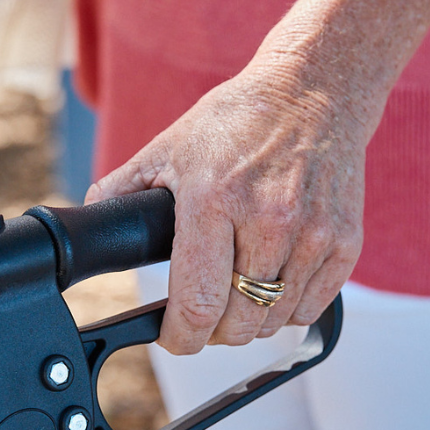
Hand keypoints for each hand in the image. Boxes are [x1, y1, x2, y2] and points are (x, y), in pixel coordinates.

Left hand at [85, 58, 364, 353]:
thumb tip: (85, 223)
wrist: (313, 91)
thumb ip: (118, 191)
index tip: (172, 338)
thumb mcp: (164, 149)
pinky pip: (310, 308)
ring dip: (248, 322)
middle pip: (236, 324)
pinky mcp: (345, 241)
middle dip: (211, 333)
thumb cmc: (235, 122)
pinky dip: (286, 309)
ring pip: (272, 322)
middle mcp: (268, 220)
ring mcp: (312, 233)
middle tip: (200, 315)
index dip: (179, 337)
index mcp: (213, 201)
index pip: (197, 302)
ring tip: (234, 294)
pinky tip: (270, 283)